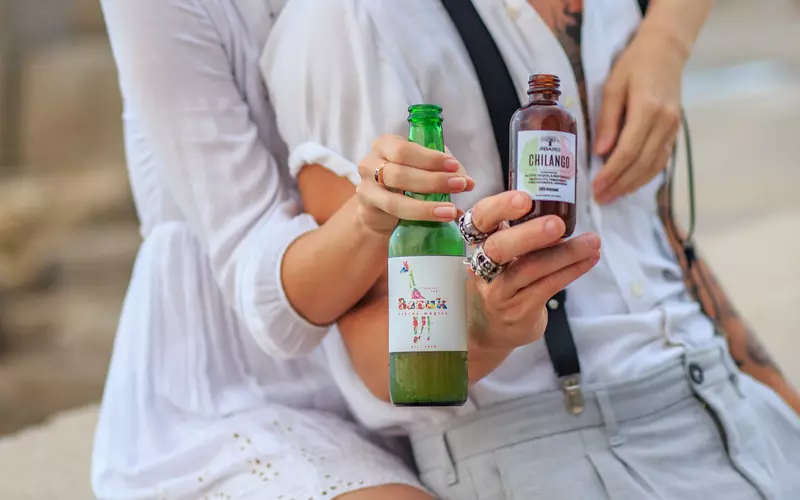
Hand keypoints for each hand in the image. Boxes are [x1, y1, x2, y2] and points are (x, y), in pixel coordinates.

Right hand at [356, 135, 474, 234]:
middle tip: (460, 185)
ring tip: (451, 210)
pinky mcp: (369, 211)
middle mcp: (370, 163)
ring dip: (426, 206)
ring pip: (395, 200)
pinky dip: (420, 217)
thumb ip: (444, 169)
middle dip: (433, 181)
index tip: (454, 166)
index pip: (404, 149)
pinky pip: (395, 217)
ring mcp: (366, 189)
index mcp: (385, 145)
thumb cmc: (406, 180)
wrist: (380, 207)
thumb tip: (468, 182)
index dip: (430, 158)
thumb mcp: (423, 166)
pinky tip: (439, 218)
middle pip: (400, 173)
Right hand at [466, 191, 601, 350]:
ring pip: (529, 269)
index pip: (480, 219)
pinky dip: (571, 271)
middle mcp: (482, 267)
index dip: (499, 207)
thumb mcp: (500, 256)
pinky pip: (547, 287)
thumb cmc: (501, 283)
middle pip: (498, 248)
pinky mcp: (518, 310)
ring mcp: (499, 292)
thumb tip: (559, 209)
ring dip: (564, 253)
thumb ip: (520, 235)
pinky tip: (590, 260)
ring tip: (592, 242)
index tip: (524, 198)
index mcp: (478, 243)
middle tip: (557, 224)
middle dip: (529, 234)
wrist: (490, 330)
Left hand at [592, 28, 687, 203]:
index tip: (595, 187)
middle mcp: (665, 122)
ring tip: (612, 196)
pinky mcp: (675, 132)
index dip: (611, 173)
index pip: (628, 151)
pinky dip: (645, 175)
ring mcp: (673, 128)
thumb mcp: (612, 87)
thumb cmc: (633, 65)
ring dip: (632, 185)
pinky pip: (660, 160)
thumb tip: (600, 153)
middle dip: (620, 184)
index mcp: (647, 109)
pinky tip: (630, 184)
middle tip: (601, 198)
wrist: (666, 51)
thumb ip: (607, 120)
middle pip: (641, 163)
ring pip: (654, 166)